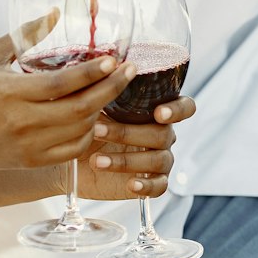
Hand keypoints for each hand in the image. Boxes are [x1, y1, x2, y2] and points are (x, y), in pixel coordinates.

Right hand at [0, 15, 134, 174]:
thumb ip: (24, 34)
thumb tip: (55, 12)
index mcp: (11, 93)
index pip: (63, 83)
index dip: (93, 71)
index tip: (114, 58)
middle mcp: (23, 122)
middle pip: (81, 108)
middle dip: (111, 88)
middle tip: (129, 70)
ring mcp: (29, 146)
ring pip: (81, 130)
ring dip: (101, 109)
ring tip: (110, 88)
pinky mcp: (31, 161)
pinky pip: (72, 150)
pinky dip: (88, 134)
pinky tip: (92, 117)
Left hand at [75, 94, 194, 200]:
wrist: (72, 157)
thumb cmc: (87, 124)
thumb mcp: (95, 106)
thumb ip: (107, 91)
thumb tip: (108, 70)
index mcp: (157, 111)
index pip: (185, 107)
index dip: (177, 110)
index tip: (158, 113)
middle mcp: (163, 134)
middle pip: (162, 134)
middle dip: (127, 133)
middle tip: (96, 130)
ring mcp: (159, 159)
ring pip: (157, 160)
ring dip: (126, 160)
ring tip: (96, 161)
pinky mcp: (151, 183)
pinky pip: (160, 186)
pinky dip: (147, 186)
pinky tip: (131, 184)